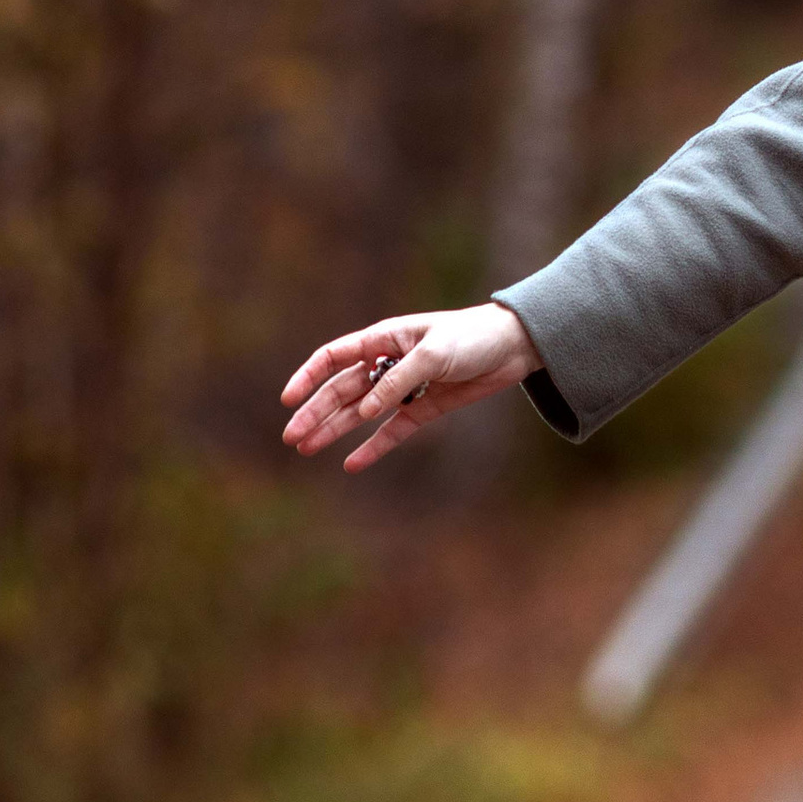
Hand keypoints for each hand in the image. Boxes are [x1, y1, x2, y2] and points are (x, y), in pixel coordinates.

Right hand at [280, 303, 540, 471]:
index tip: (288, 400)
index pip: (333, 358)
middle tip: (292, 438)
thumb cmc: (472, 337)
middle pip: (341, 391)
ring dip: (334, 430)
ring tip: (307, 448)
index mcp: (383, 339)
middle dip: (315, 413)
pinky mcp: (425, 407)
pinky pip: (393, 431)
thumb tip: (365, 412)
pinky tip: (351, 464)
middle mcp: (388, 363)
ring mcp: (405, 388)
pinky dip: (373, 447)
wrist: (514, 347)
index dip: (308, 378)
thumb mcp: (433, 354)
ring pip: (360, 413)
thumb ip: (397, 381)